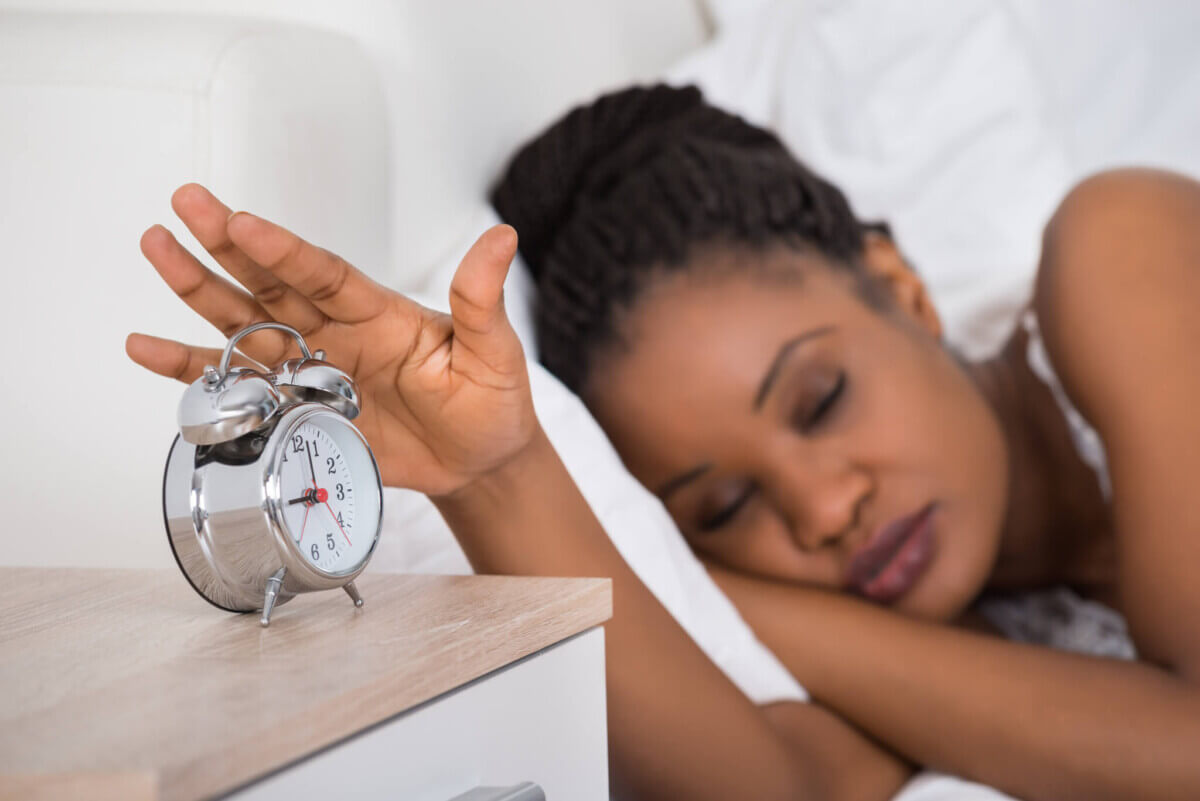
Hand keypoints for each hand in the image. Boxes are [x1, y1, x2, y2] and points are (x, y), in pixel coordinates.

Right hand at [126, 184, 536, 495]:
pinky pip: (236, 387)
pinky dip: (191, 370)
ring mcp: (310, 369)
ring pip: (243, 324)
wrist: (477, 462)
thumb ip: (481, 301)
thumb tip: (500, 238)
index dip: (285, 252)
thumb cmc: (490, 403)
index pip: (326, 275)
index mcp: (379, 312)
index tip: (245, 222)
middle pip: (272, 284)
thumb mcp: (494, 353)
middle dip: (226, 246)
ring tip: (156, 249)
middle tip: (185, 202)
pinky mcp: (296, 411)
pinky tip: (147, 347)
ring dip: (198, 290)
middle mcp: (335, 332)